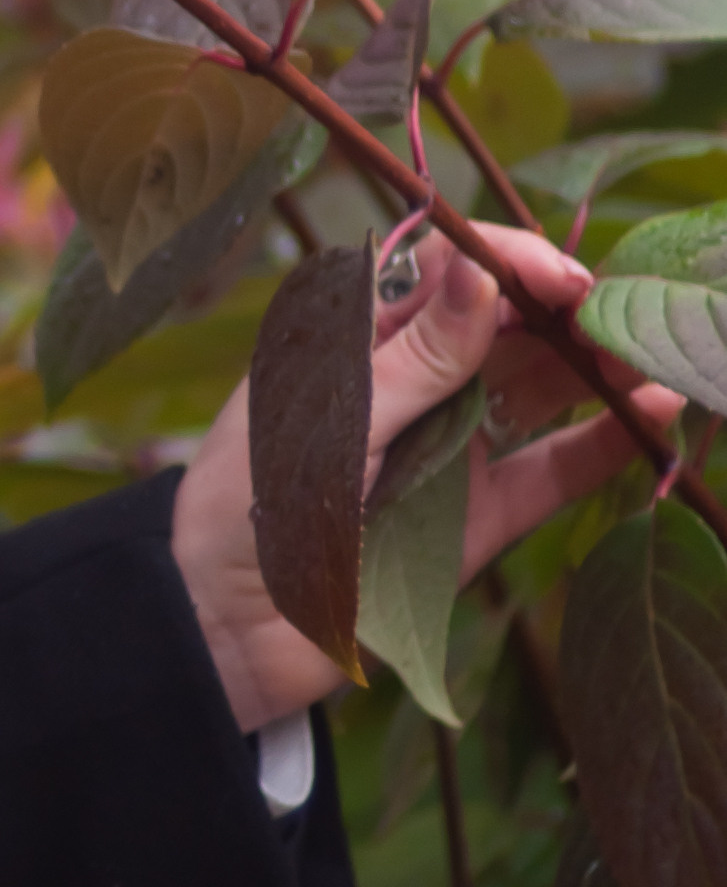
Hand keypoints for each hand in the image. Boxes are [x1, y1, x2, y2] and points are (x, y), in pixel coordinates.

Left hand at [170, 223, 681, 734]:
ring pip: (540, 387)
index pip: (445, 266)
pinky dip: (602, 444)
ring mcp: (451, 440)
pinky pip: (552, 469)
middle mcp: (413, 373)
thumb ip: (412, 359)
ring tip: (658, 362)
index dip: (510, 261)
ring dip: (600, 371)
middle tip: (634, 322)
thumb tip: (479, 275)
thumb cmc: (256, 502)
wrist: (229, 625)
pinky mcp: (481, 512)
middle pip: (507, 322)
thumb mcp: (335, 422)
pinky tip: (656, 420)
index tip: (568, 278)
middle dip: (572, 314)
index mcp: (358, 329)